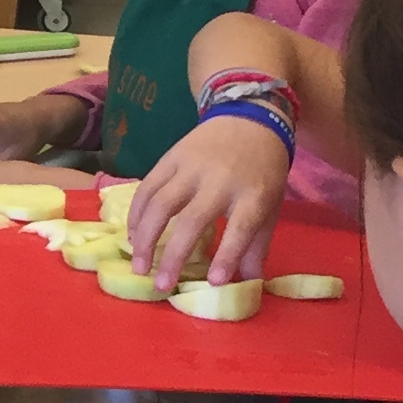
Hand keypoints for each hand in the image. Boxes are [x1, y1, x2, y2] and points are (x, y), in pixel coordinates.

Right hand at [129, 115, 290, 290]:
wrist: (249, 117)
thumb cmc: (261, 169)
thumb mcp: (270, 204)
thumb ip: (257, 243)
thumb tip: (247, 282)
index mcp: (253, 194)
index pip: (240, 228)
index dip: (227, 256)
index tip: (214, 282)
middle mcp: (220, 180)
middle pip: (192, 219)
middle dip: (173, 255)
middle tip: (161, 285)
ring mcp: (192, 167)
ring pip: (161, 203)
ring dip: (145, 237)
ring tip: (139, 265)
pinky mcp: (171, 157)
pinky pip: (147, 187)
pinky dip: (136, 213)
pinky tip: (132, 234)